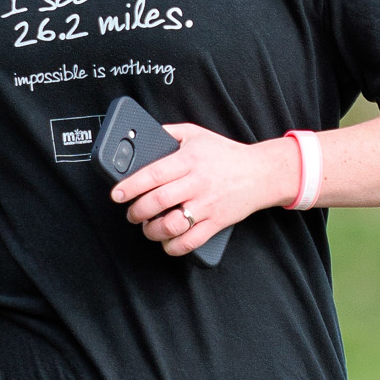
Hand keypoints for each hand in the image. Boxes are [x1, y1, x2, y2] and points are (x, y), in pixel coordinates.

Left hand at [110, 124, 300, 256]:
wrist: (262, 172)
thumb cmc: (225, 154)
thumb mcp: (196, 134)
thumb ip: (170, 133)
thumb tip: (144, 136)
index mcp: (190, 159)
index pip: (154, 173)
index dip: (132, 186)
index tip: (117, 194)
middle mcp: (198, 182)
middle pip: (159, 201)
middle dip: (137, 211)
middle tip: (131, 213)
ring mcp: (208, 205)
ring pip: (172, 225)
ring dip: (152, 231)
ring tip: (147, 227)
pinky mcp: (216, 222)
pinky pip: (191, 241)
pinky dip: (174, 246)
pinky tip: (166, 242)